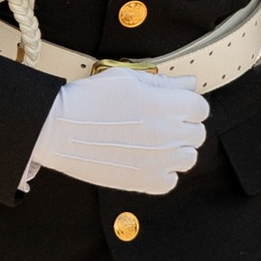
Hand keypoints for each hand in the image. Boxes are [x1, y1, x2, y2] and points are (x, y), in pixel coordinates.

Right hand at [24, 69, 207, 197]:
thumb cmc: (89, 100)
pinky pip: (170, 181)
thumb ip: (164, 83)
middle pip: (198, 134)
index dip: (188, 105)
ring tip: (154, 144)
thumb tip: (189, 83)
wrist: (59, 129)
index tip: (174, 106)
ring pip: (189, 158)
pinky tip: (146, 161)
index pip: (201, 108)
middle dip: (184, 127)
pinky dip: (163, 173)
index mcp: (167, 105)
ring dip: (177, 151)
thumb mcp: (127, 79)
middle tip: (161, 123)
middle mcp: (168, 134)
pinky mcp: (144, 181)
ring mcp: (158, 160)